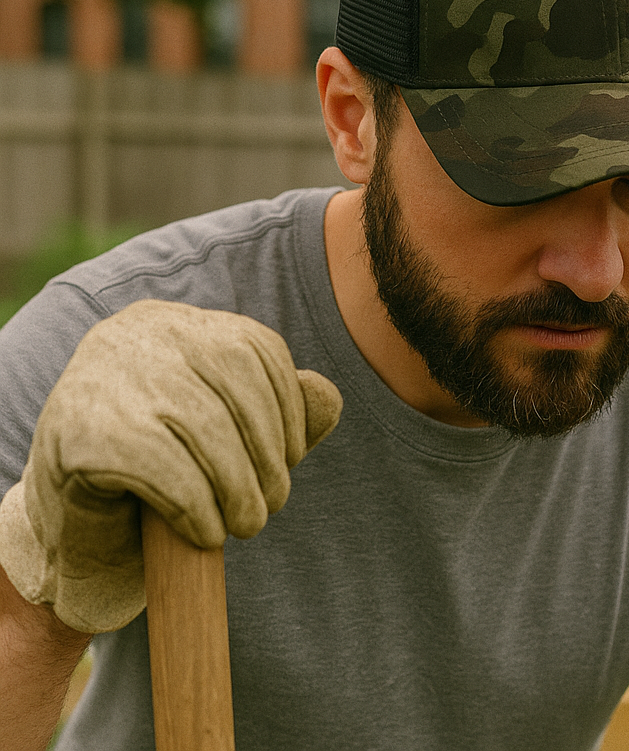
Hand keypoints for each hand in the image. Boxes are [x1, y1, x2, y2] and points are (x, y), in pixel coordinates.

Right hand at [0, 300, 341, 632]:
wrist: (73, 529)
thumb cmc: (164, 474)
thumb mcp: (232, 433)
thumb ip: (284, 411)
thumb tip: (327, 396)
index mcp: (179, 325)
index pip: (257, 349)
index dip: (288, 409)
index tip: (289, 458)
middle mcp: (140, 334)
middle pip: (237, 388)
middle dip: (267, 457)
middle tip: (269, 506)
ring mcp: (106, 377)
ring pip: (206, 429)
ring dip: (239, 488)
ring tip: (245, 524)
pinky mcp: (82, 433)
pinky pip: (166, 469)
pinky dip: (199, 507)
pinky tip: (206, 530)